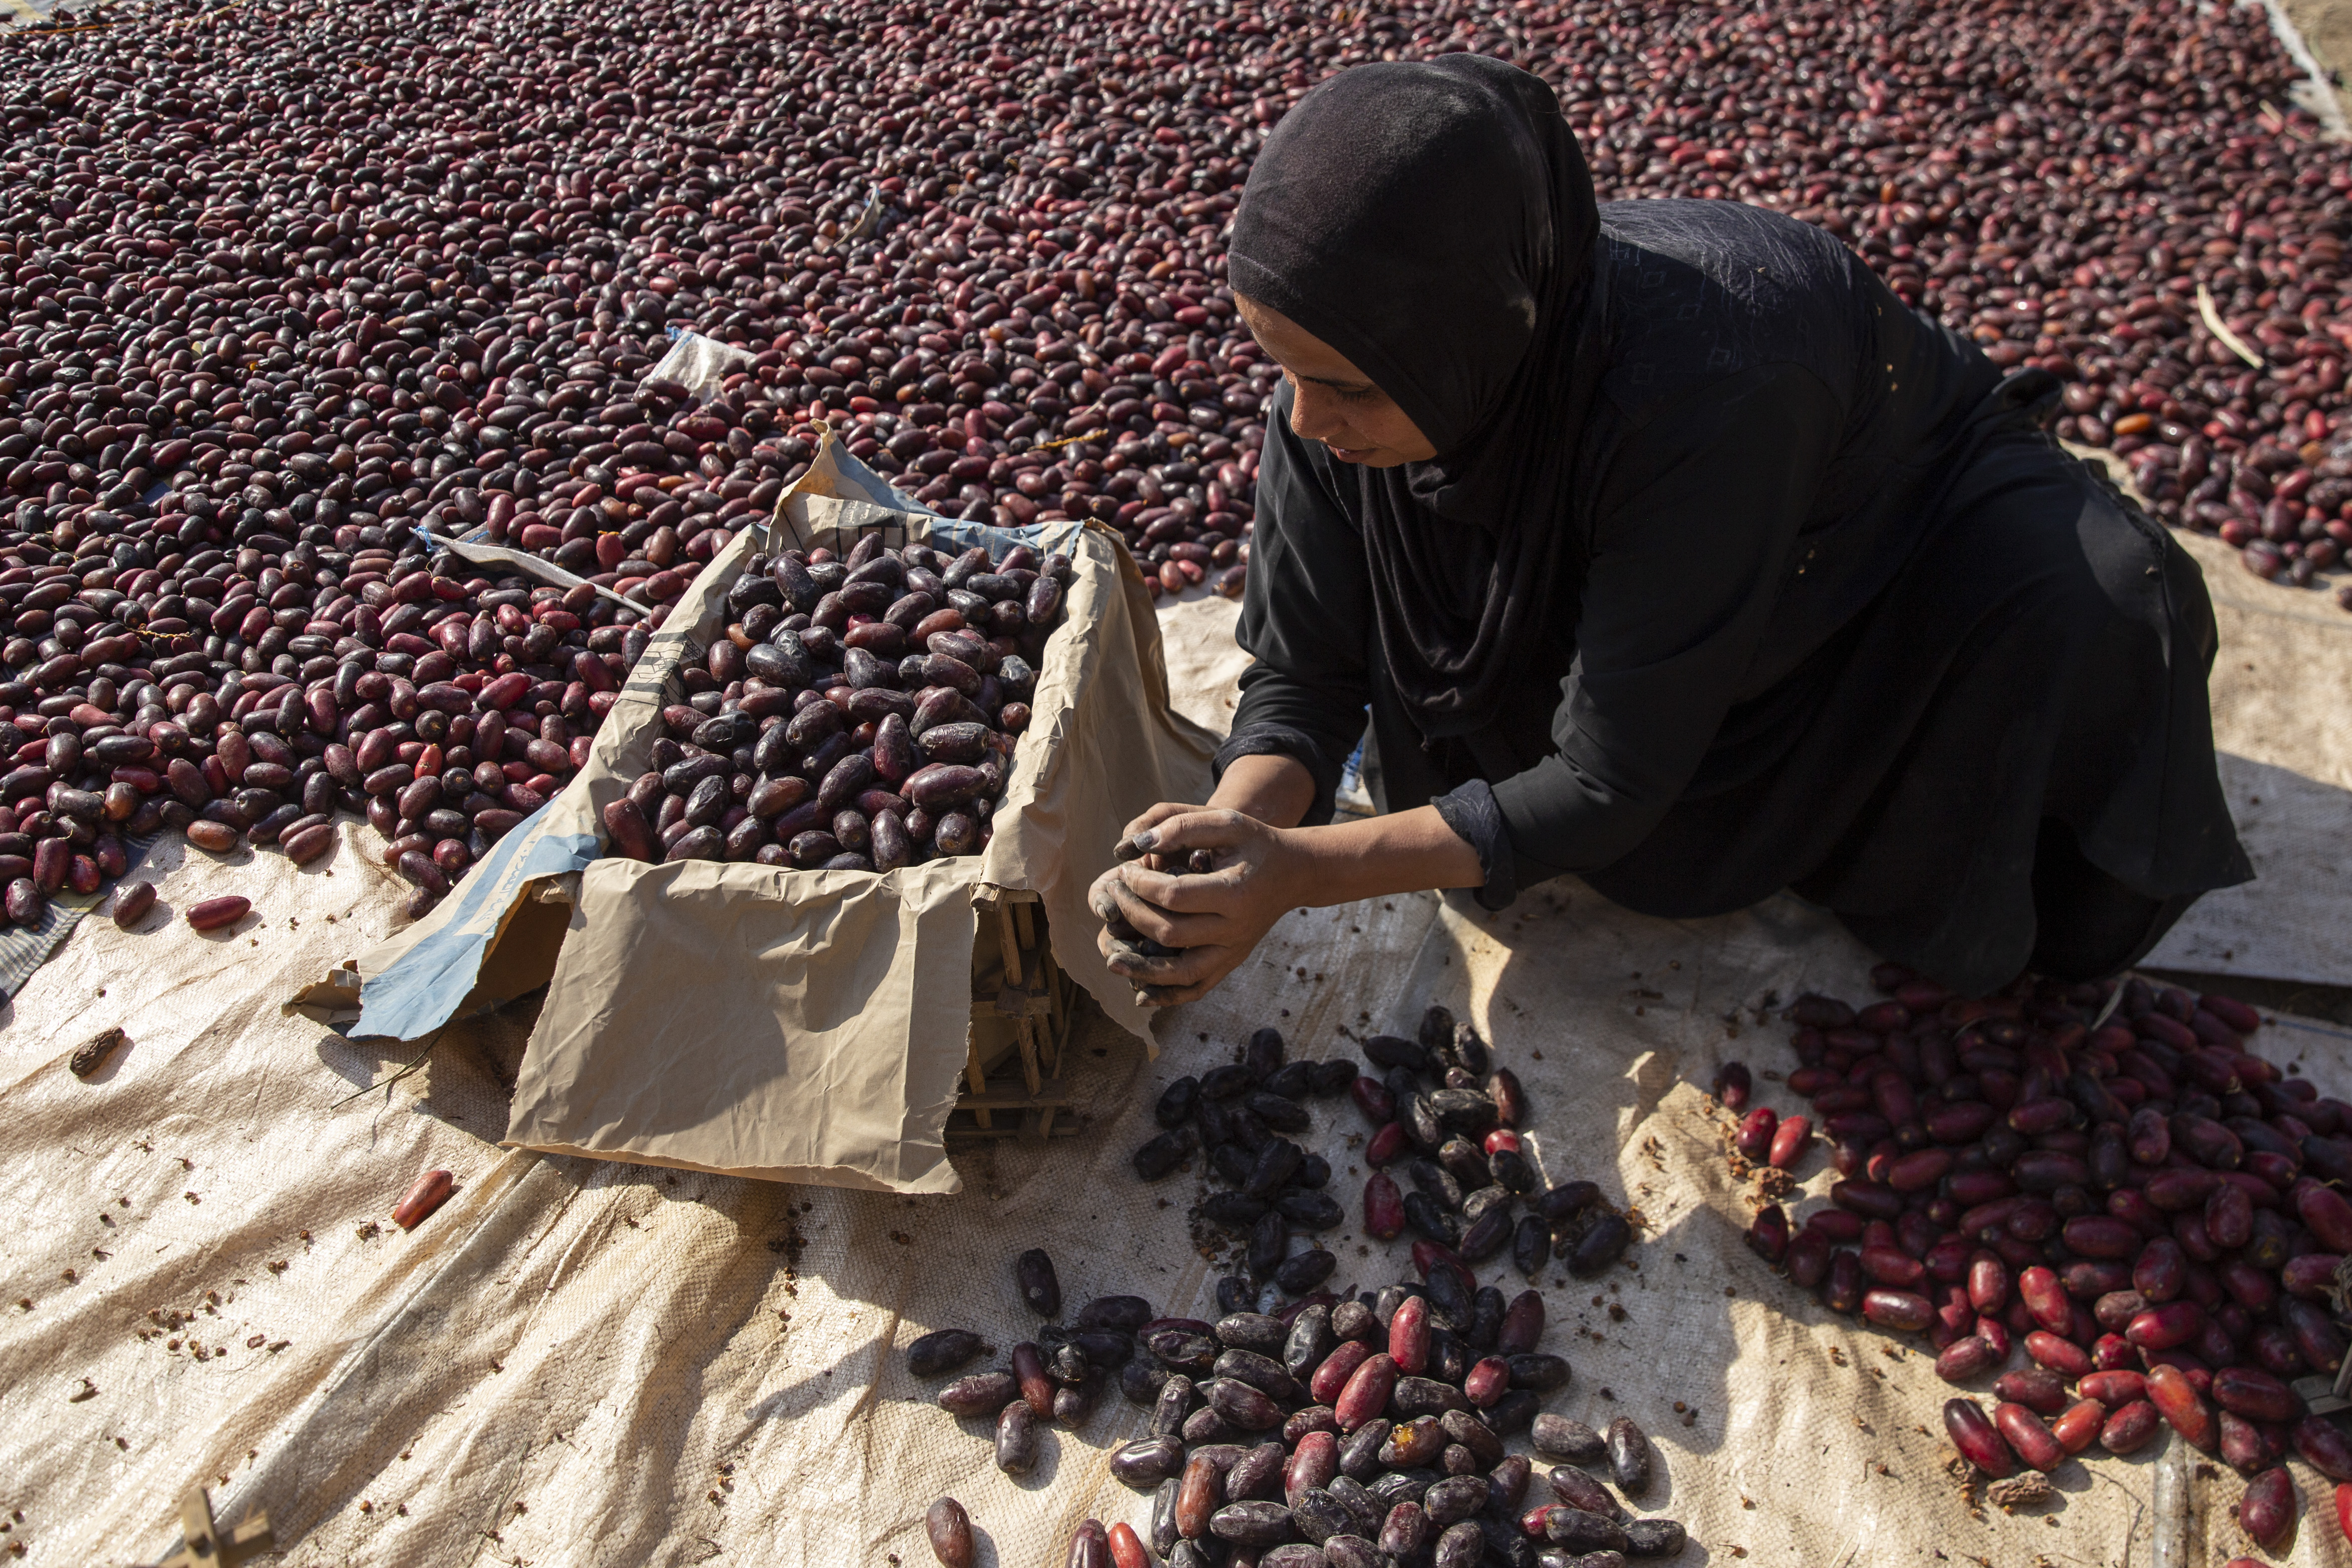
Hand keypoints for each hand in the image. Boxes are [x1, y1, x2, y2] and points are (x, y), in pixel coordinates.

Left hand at [1091, 804, 1303, 1006]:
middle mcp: (1235, 928)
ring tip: (1111, 961)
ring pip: (1181, 973)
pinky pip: (1197, 988)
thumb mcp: (1226, 822)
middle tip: (1115, 895)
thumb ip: (1183, 826)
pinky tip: (1140, 994)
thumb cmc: (1255, 843)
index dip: (1139, 884)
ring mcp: (1233, 951)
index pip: (1173, 895)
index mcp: (1234, 892)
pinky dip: (1168, 995)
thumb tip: (1138, 844)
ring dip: (1142, 970)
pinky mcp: (1231, 963)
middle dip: (1132, 914)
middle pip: (1170, 933)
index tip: (1124, 871)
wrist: (1293, 873)